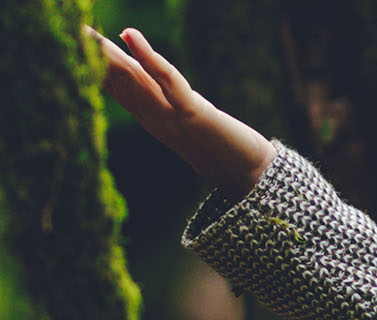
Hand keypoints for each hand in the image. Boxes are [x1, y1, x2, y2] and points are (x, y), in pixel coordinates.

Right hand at [88, 26, 273, 198]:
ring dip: (108, 54)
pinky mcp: (192, 112)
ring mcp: (171, 116)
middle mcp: (156, 117)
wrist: (253, 174)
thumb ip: (171, 107)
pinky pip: (167, 79)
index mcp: (154, 119)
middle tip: (67, 31)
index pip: (119, 87)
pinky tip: (130, 35)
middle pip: (119, 81)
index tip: (76, 41)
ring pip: (133, 78)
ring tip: (84, 32)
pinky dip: (148, 56)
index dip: (97, 65)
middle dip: (93, 57)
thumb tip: (155, 88)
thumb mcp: (190, 122)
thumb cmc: (226, 148)